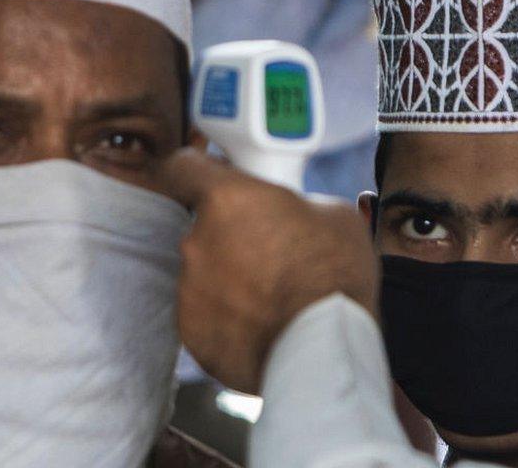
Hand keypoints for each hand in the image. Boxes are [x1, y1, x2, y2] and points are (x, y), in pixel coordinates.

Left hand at [163, 149, 378, 393]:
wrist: (325, 350)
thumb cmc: (334, 279)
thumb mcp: (332, 214)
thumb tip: (290, 213)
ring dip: (231, 278)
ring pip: (206, 273)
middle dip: (233, 235)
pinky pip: (206, 313)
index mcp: (227, 200)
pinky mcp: (191, 331)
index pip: (183, 167)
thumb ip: (294, 203)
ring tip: (274, 295)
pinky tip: (263, 322)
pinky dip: (228, 316)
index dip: (194, 170)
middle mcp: (197, 241)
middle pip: (205, 227)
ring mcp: (190, 289)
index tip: (202, 176)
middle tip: (271, 251)